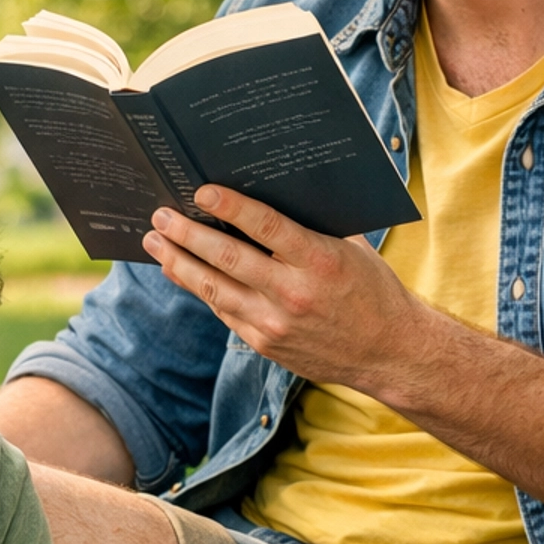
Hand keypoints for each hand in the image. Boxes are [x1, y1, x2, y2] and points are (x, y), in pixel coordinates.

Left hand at [141, 186, 424, 394]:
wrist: (388, 353)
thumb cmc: (371, 289)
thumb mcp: (351, 248)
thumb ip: (313, 224)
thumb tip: (269, 191)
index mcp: (319, 261)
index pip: (266, 227)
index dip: (230, 207)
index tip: (201, 191)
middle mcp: (293, 293)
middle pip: (227, 259)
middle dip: (187, 235)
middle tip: (160, 215)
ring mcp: (275, 323)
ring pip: (214, 290)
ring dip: (179, 263)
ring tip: (155, 242)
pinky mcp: (265, 344)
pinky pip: (224, 311)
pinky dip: (201, 289)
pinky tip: (182, 271)